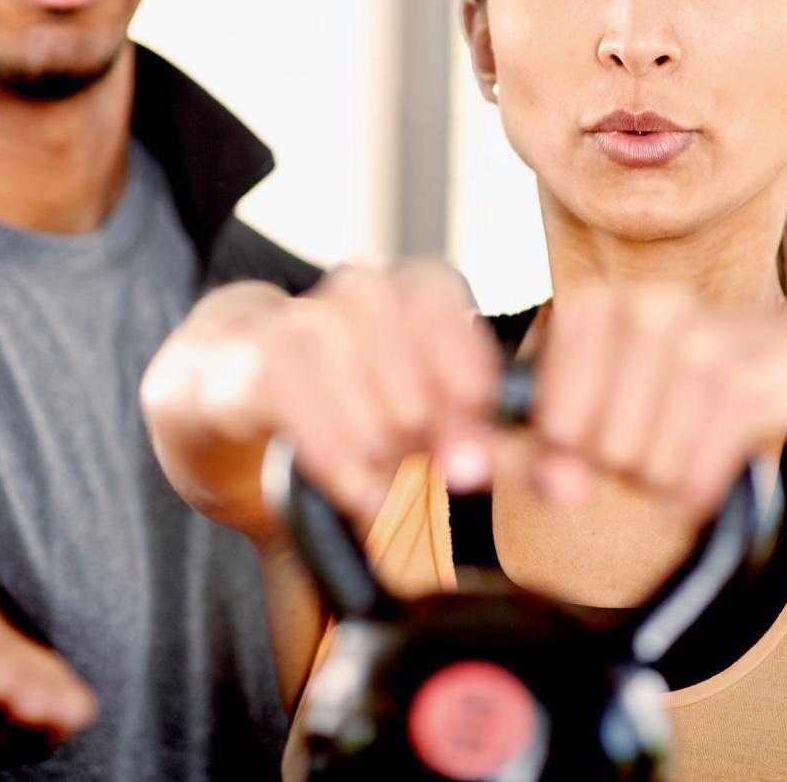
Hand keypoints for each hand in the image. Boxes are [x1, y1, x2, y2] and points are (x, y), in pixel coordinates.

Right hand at [143, 264, 500, 523]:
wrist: (219, 398)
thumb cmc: (341, 415)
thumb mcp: (417, 431)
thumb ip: (482, 449)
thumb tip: (566, 484)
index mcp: (403, 298)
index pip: (440, 296)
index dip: (469, 366)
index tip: (485, 431)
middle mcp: (349, 294)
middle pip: (398, 327)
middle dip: (430, 412)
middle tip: (445, 471)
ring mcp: (289, 319)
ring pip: (340, 343)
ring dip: (377, 424)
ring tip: (392, 485)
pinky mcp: (240, 360)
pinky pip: (285, 386)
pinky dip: (329, 445)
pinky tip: (355, 491)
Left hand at [531, 287, 786, 514]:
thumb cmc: (695, 374)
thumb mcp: (616, 394)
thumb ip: (561, 447)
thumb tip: (557, 489)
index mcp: (592, 305)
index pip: (551, 426)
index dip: (581, 450)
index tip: (615, 423)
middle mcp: (637, 312)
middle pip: (599, 452)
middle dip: (631, 463)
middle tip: (667, 427)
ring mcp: (693, 343)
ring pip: (646, 470)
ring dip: (670, 477)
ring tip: (695, 436)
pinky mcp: (743, 381)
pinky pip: (693, 479)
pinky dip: (701, 489)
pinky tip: (717, 461)